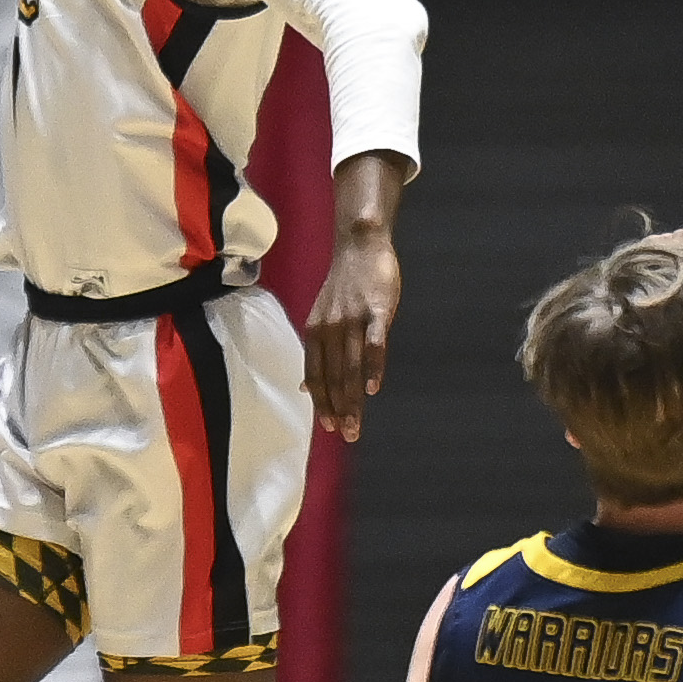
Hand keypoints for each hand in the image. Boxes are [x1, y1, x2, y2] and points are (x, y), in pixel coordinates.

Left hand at [304, 230, 400, 443]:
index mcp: (315, 332)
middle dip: (340, 410)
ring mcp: (353, 319)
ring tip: (357, 424)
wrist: (360, 245)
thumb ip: (317, 352)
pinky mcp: (377, 310)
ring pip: (351, 367)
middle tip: (348, 436)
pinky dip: (374, 367)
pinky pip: (374, 343)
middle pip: (333, 377)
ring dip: (354, 399)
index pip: (316, 376)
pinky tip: (374, 388)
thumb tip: (305, 387)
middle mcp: (330, 329)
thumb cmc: (345, 285)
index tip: (329, 427)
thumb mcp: (321, 317)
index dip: (321, 403)